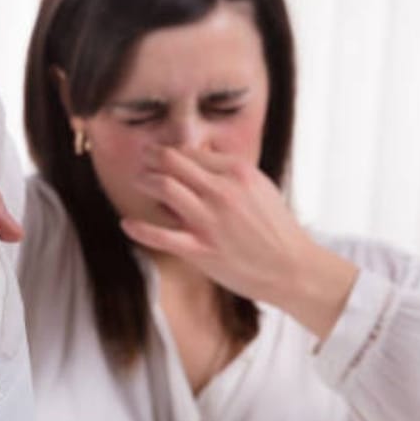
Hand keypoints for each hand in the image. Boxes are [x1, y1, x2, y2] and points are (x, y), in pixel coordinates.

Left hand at [119, 145, 357, 338]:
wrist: (292, 268)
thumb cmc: (275, 228)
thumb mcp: (259, 187)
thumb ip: (230, 171)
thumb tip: (201, 154)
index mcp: (238, 172)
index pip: (192, 152)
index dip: (172, 152)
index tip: (161, 155)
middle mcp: (222, 191)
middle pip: (173, 162)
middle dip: (151, 157)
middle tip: (142, 159)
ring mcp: (210, 221)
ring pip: (163, 188)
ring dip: (144, 181)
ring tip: (137, 181)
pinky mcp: (201, 249)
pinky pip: (160, 235)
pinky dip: (139, 228)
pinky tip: (127, 224)